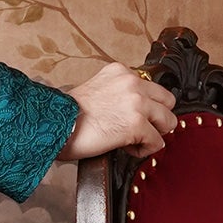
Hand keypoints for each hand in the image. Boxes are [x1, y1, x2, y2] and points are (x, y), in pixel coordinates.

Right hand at [57, 61, 176, 161]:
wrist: (53, 125)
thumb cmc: (67, 115)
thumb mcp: (95, 90)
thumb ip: (117, 93)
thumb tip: (129, 111)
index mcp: (120, 71)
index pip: (150, 87)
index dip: (144, 107)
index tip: (130, 118)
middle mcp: (131, 82)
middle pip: (167, 101)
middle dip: (157, 118)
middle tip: (139, 130)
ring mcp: (136, 102)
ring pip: (168, 121)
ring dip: (153, 134)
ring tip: (133, 141)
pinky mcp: (136, 124)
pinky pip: (157, 142)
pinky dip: (144, 150)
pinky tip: (126, 149)